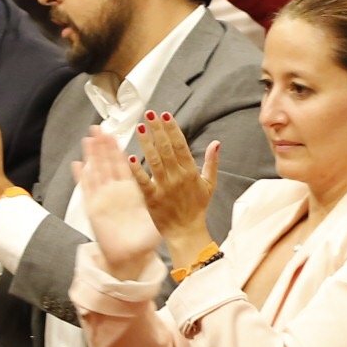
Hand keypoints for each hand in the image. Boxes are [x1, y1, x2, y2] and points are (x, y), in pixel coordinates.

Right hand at [75, 131, 163, 273]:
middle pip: (109, 163)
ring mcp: (105, 199)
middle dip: (105, 145)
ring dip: (93, 155)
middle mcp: (117, 192)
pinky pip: (88, 191)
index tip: (122, 132)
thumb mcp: (159, 212)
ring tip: (90, 138)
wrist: (132, 258)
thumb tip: (179, 179)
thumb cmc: (146, 238)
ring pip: (98, 171)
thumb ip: (166, 193)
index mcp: (133, 190)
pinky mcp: (96, 210)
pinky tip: (78, 164)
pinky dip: (82, 178)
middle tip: (101, 127)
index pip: (128, 164)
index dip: (124, 148)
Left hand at [129, 113, 217, 261]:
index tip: (164, 115)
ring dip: (147, 144)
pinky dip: (137, 170)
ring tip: (140, 128)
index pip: (180, 145)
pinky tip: (130, 157)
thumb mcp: (209, 184)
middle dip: (158, 130)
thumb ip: (211, 162)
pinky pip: (143, 182)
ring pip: (154, 161)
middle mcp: (177, 177)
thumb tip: (216, 143)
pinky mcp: (152, 199)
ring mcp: (164, 187)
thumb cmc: (197, 208)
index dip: (172, 129)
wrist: (187, 232)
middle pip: (166, 149)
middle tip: (149, 114)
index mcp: (190, 172)